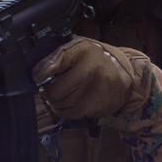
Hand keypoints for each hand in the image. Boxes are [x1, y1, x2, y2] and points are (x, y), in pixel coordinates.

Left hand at [33, 38, 152, 122]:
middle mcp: (92, 71)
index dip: (41, 73)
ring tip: (64, 94)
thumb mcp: (79, 47)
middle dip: (49, 92)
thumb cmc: (96, 59)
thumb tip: (37, 73)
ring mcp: (96, 92)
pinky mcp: (98, 107)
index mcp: (84, 51)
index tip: (38, 77)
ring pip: (62, 105)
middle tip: (52, 88)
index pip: (54, 63)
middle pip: (55, 91)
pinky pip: (73, 114)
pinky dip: (68, 110)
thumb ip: (58, 56)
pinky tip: (73, 101)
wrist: (124, 74)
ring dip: (58, 102)